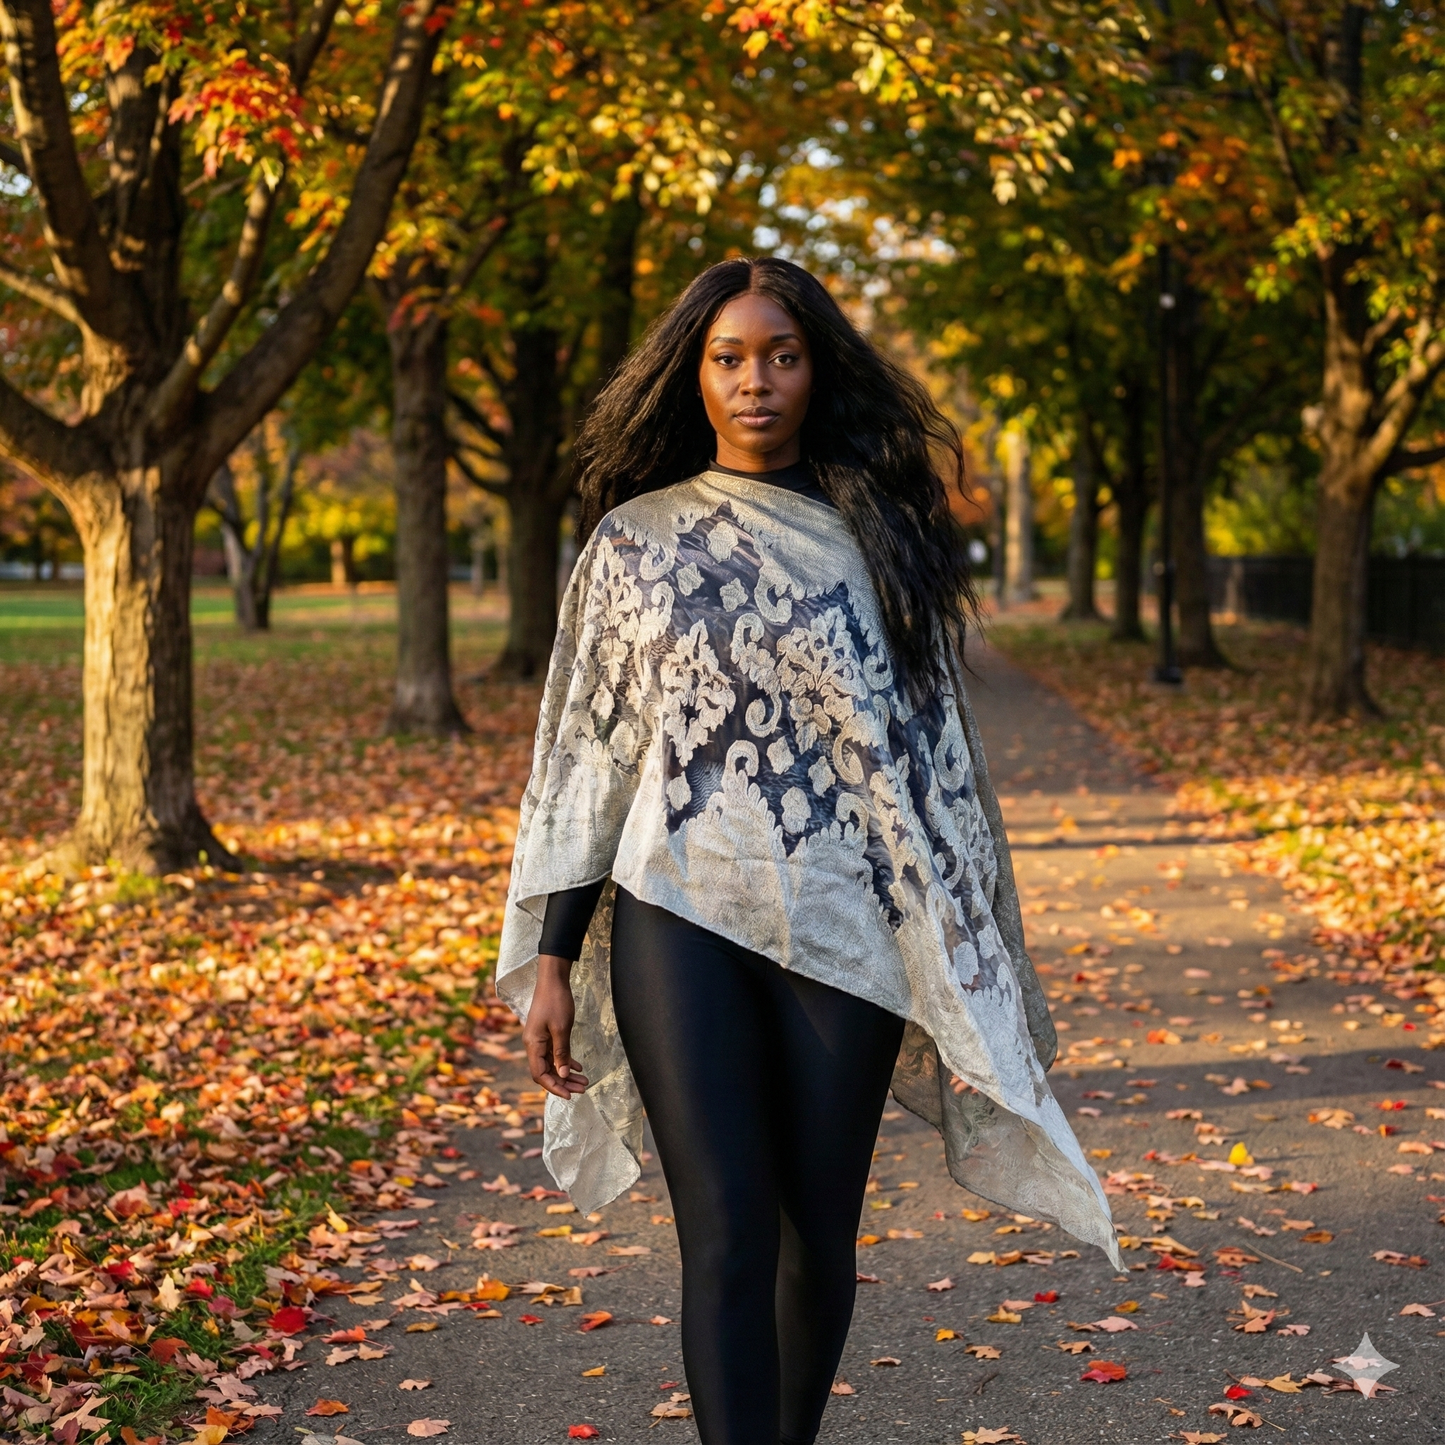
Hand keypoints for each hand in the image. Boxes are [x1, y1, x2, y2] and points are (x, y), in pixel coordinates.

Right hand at [525, 955, 589, 1100]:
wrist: (553, 980)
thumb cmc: (556, 1001)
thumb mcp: (561, 1028)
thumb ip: (562, 1052)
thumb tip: (563, 1074)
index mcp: (533, 1045)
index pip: (540, 1074)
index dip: (554, 1087)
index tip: (570, 1095)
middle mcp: (534, 1045)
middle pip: (546, 1072)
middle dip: (564, 1083)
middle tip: (582, 1089)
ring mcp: (540, 1040)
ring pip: (552, 1064)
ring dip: (567, 1074)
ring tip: (584, 1081)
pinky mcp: (547, 1034)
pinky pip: (555, 1053)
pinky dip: (566, 1061)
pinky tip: (578, 1067)